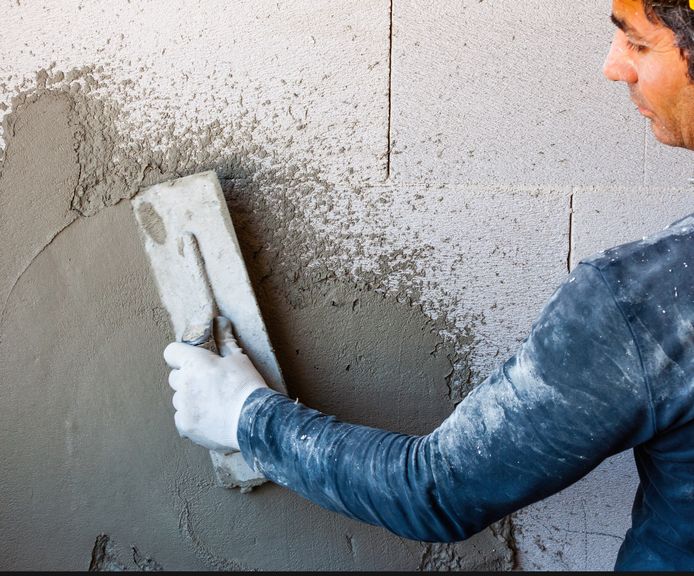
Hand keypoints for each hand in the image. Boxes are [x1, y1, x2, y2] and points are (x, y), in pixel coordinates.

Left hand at [163, 316, 268, 451]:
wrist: (253, 419)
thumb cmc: (247, 387)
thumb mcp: (239, 359)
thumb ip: (225, 340)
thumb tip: (221, 321)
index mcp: (195, 362)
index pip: (171, 352)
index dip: (180, 355)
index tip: (190, 361)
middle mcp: (185, 382)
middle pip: (174, 377)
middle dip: (187, 379)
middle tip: (207, 384)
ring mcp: (183, 405)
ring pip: (178, 399)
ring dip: (189, 399)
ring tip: (212, 403)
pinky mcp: (185, 425)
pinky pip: (181, 418)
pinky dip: (192, 418)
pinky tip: (209, 417)